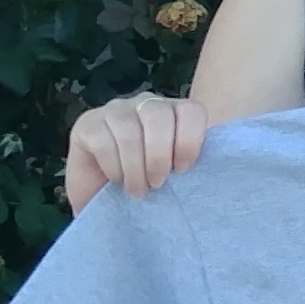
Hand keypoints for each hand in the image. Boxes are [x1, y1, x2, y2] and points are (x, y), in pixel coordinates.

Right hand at [65, 93, 210, 209]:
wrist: (104, 199)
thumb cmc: (148, 186)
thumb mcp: (175, 174)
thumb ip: (191, 165)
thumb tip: (217, 176)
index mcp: (175, 112)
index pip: (191, 111)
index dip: (189, 140)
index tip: (183, 170)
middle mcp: (145, 104)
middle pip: (159, 115)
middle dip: (159, 154)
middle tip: (158, 184)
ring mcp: (114, 110)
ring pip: (129, 129)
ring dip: (135, 165)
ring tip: (139, 190)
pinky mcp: (87, 123)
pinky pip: (103, 140)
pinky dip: (113, 166)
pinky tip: (118, 180)